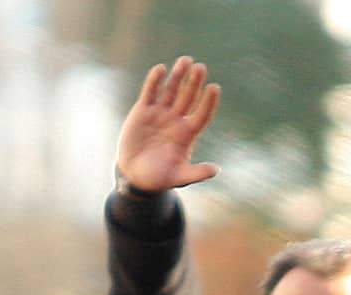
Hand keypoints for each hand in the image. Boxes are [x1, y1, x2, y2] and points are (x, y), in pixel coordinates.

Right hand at [115, 57, 220, 194]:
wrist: (135, 175)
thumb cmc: (159, 177)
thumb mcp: (179, 177)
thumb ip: (196, 173)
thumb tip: (215, 171)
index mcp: (188, 133)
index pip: (202, 114)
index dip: (208, 102)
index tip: (214, 87)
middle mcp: (176, 119)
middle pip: (188, 97)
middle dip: (194, 82)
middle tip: (200, 67)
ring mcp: (160, 112)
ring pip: (172, 90)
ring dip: (178, 75)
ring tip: (186, 60)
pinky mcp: (143, 110)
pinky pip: (151, 92)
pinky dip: (155, 81)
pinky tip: (161, 69)